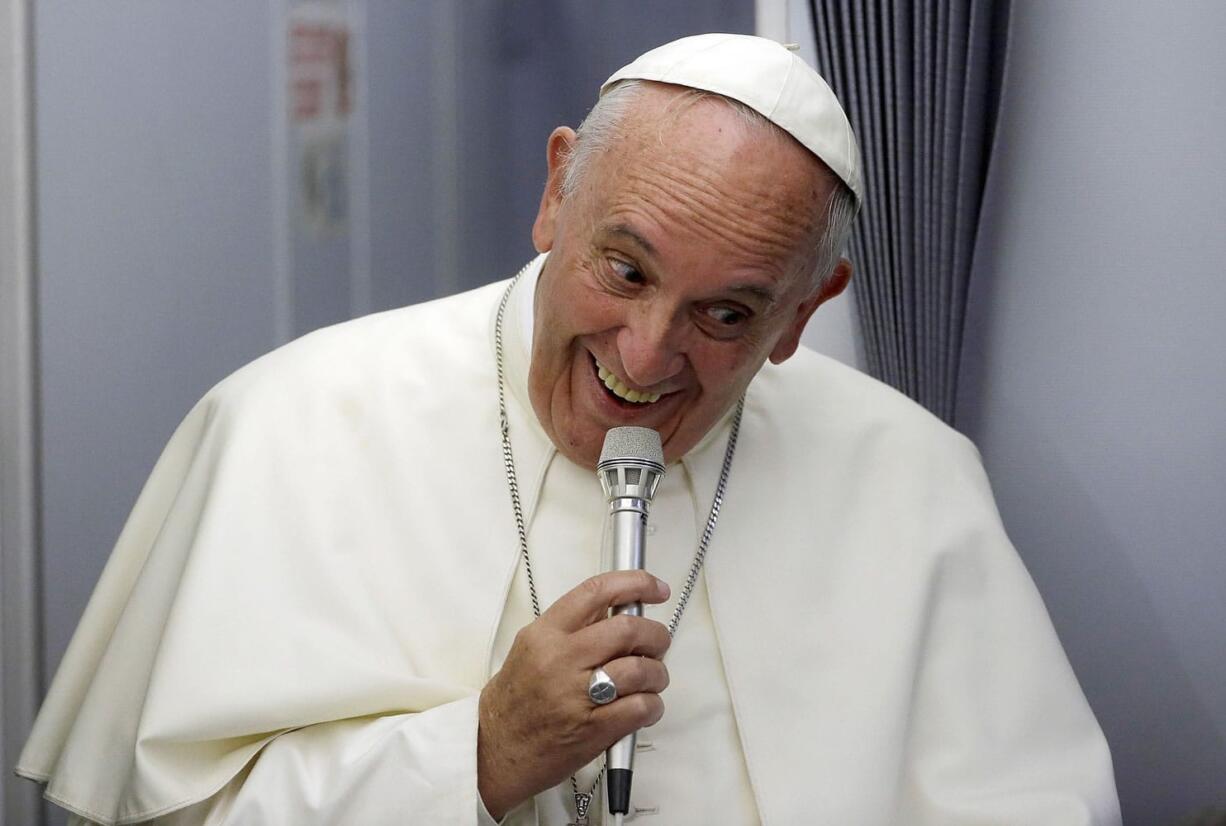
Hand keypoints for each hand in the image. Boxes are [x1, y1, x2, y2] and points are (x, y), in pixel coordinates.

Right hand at [477, 570, 671, 818]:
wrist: (494, 751)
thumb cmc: (515, 702)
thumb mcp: (531, 648)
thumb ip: (572, 628)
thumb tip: (618, 610)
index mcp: (545, 634)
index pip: (596, 592)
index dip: (636, 584)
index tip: (655, 589)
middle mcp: (560, 659)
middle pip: (628, 630)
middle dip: (655, 635)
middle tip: (657, 643)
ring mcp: (576, 695)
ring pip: (640, 669)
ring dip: (657, 673)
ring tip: (652, 679)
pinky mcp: (591, 729)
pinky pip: (640, 707)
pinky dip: (653, 705)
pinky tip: (646, 706)